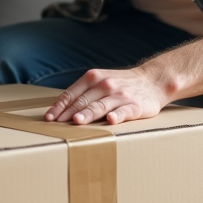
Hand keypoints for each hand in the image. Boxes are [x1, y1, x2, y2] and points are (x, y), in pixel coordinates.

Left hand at [45, 67, 169, 125]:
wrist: (153, 80)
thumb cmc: (122, 84)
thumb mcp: (101, 80)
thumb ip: (84, 92)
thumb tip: (61, 108)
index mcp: (94, 78)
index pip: (72, 93)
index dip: (60, 106)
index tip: (49, 117)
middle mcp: (105, 85)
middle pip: (83, 101)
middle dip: (69, 112)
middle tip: (58, 123)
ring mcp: (120, 96)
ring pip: (101, 106)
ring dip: (88, 113)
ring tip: (78, 121)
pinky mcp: (135, 106)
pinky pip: (124, 111)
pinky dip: (117, 115)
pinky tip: (111, 120)